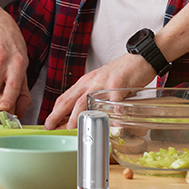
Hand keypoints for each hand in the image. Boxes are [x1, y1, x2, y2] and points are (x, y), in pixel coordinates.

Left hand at [42, 51, 156, 129]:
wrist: (140, 58)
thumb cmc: (121, 74)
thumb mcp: (100, 83)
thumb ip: (92, 97)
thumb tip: (82, 117)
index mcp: (85, 83)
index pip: (65, 98)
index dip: (54, 112)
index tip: (48, 124)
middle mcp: (91, 82)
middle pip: (70, 100)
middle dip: (58, 115)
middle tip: (50, 128)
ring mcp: (103, 83)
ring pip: (86, 101)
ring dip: (77, 117)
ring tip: (72, 130)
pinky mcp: (118, 84)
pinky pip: (114, 102)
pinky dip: (111, 114)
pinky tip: (110, 125)